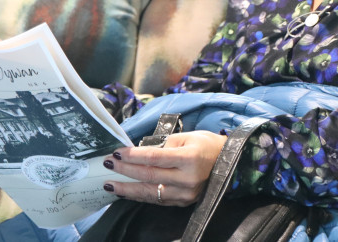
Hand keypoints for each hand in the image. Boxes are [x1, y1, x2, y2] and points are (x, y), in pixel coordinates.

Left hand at [104, 131, 226, 205]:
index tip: (116, 153)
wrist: (230, 162)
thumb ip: (164, 144)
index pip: (154, 157)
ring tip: (111, 185)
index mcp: (189, 158)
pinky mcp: (184, 202)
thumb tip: (140, 151)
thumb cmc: (207, 144)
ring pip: (151, 193)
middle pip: (149, 176)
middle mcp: (188, 179)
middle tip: (108, 164)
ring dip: (128, 189)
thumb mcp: (187, 136)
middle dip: (125, 171)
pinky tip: (128, 192)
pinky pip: (158, 200)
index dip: (133, 156)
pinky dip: (141, 196)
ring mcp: (186, 194)